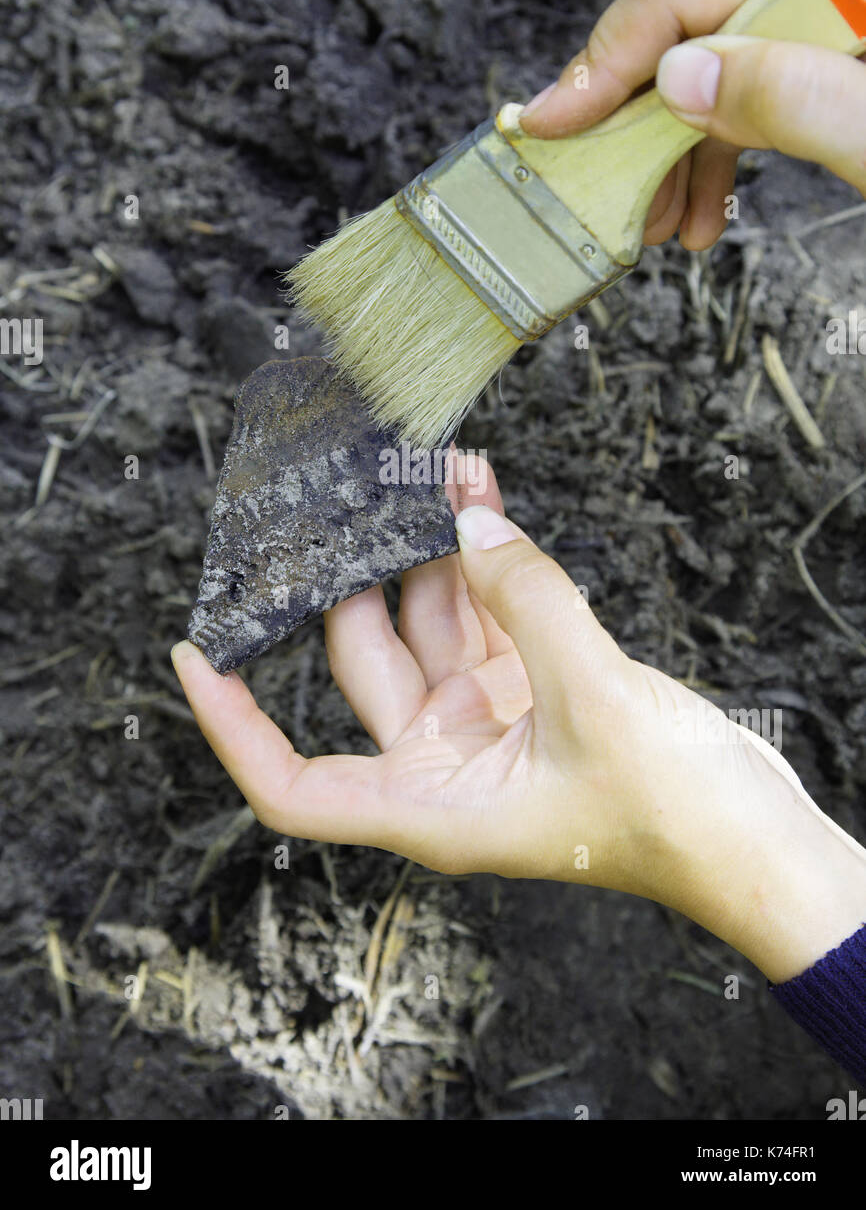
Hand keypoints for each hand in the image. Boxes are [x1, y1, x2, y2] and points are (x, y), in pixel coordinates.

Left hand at [172, 457, 865, 983]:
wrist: (751, 835)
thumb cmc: (672, 815)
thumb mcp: (594, 700)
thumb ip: (528, 602)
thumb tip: (471, 524)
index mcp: (428, 806)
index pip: (293, 783)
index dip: (232, 726)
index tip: (193, 655)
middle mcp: (444, 764)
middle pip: (365, 661)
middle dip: (355, 575)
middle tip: (341, 492)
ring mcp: (488, 721)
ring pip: (432, 620)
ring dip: (433, 546)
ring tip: (428, 467)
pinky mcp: (535, 686)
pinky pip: (491, 609)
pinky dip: (487, 556)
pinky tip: (477, 495)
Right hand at [519, 0, 865, 249]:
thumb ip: (791, 98)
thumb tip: (677, 83)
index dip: (603, 60)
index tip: (550, 125)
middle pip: (686, 16)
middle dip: (635, 116)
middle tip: (600, 192)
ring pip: (713, 55)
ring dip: (671, 142)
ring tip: (655, 217)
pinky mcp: (834, 37)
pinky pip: (755, 76)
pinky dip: (721, 140)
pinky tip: (702, 201)